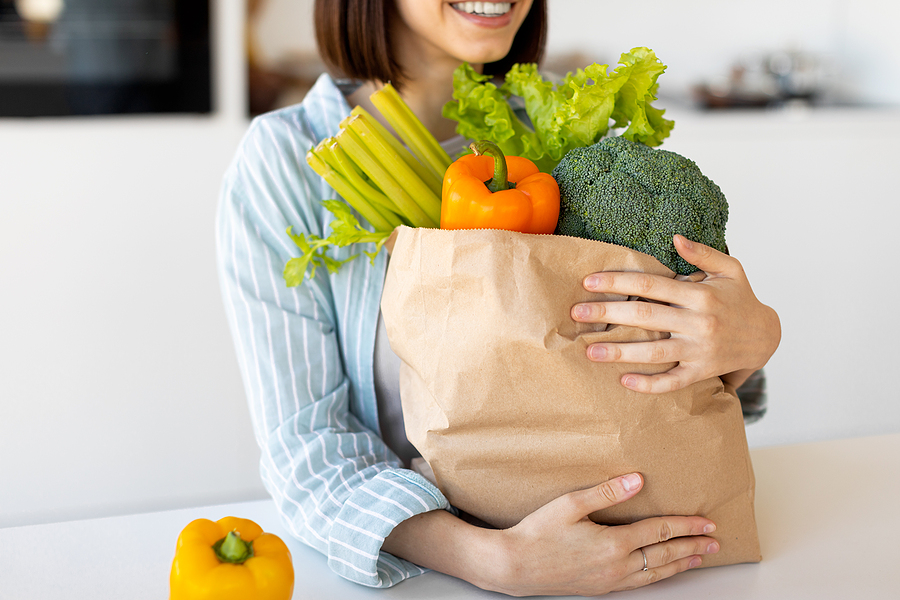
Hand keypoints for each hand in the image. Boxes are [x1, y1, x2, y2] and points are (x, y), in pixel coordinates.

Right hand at [490, 473, 717, 595]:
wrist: (515, 566)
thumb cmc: (538, 532)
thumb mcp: (570, 505)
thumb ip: (606, 493)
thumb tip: (637, 480)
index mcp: (613, 543)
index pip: (659, 531)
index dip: (686, 526)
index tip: (707, 523)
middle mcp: (617, 566)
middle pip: (665, 556)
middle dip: (692, 547)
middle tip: (714, 543)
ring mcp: (610, 581)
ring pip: (656, 574)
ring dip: (680, 565)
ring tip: (698, 559)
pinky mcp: (600, 588)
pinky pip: (640, 584)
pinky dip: (659, 577)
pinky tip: (662, 573)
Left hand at [571, 235, 780, 393]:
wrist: (766, 337)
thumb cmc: (741, 298)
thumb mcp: (730, 269)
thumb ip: (703, 253)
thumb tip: (676, 237)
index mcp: (701, 295)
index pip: (651, 286)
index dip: (618, 283)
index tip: (589, 282)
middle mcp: (700, 323)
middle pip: (646, 318)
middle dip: (608, 314)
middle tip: (576, 314)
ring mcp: (700, 350)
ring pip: (655, 353)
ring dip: (620, 352)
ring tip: (589, 351)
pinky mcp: (702, 372)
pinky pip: (673, 382)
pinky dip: (649, 385)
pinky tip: (624, 382)